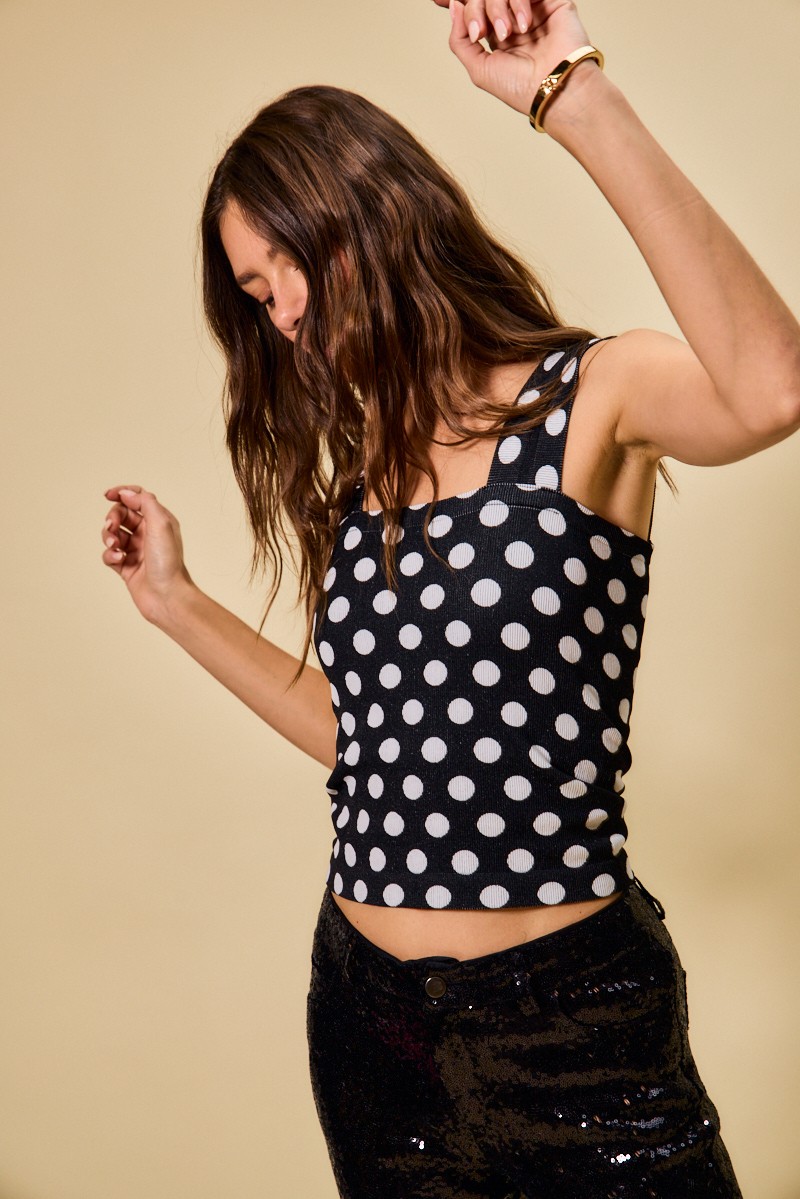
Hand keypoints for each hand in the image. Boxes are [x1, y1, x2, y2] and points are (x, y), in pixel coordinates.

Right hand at [101, 485, 194, 622]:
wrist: (167, 597)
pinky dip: (110, 555)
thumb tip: (126, 493)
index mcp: (159, 521)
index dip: (122, 493)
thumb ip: (144, 503)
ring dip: (109, 537)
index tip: (108, 495)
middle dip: (113, 518)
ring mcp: (137, 550)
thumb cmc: (168, 562)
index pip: (138, 498)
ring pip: (113, 534)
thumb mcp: (161, 524)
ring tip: (115, 546)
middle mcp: (148, 534)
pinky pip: (110, 554)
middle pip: (122, 515)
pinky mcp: (127, 566)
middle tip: (112, 527)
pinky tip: (119, 560)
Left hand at [434, 0, 592, 116]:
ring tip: (508, 34)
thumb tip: (454, 7)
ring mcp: (534, 11)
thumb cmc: (521, 88)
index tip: (445, 6)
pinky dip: (518, 1)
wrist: (554, 89)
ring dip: (497, 8)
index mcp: (498, 38)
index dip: (465, 8)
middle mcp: (515, 22)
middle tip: (481, 32)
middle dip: (476, 11)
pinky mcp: (553, 3)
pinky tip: (523, 25)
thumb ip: (460, 39)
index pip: (475, 10)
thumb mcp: (479, 69)